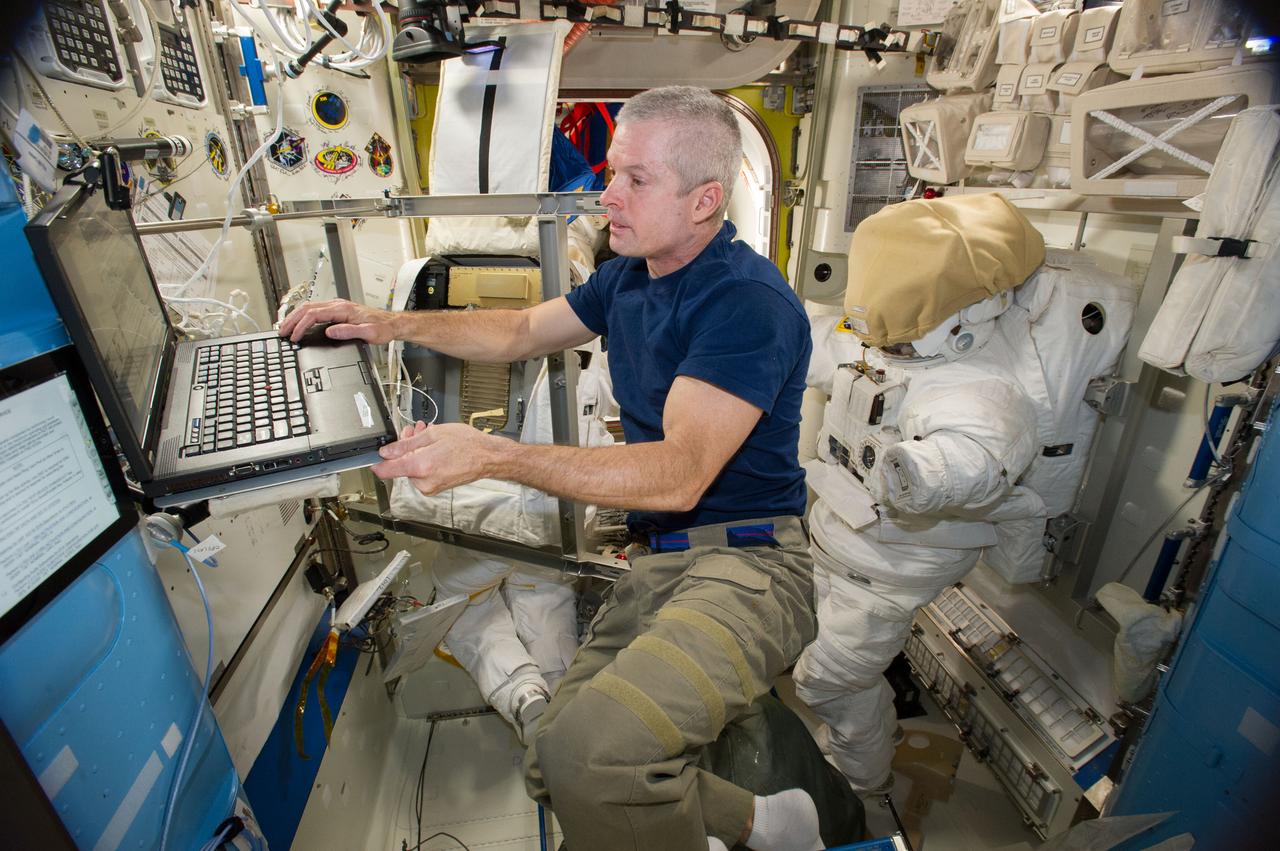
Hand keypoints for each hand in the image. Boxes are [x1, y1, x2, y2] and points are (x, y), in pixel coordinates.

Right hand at [278, 298, 400, 344]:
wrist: (392, 324)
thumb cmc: (382, 328)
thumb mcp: (368, 333)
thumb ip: (348, 332)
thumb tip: (330, 331)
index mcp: (343, 309)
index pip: (314, 314)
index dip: (301, 325)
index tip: (294, 336)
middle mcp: (338, 305)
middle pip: (307, 308)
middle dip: (292, 320)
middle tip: (282, 331)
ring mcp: (338, 307)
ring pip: (310, 308)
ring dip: (296, 317)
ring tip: (286, 328)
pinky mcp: (338, 311)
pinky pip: (316, 311)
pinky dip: (304, 317)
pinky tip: (300, 323)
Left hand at [370, 421, 506, 495]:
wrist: (488, 457)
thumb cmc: (467, 444)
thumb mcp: (433, 435)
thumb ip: (406, 444)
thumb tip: (386, 452)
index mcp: (420, 467)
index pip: (386, 470)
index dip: (377, 460)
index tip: (374, 455)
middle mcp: (423, 481)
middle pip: (400, 465)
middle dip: (404, 446)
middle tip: (414, 431)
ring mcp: (430, 487)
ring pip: (411, 467)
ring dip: (415, 451)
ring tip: (427, 436)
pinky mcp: (436, 488)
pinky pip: (421, 473)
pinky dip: (423, 460)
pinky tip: (433, 447)